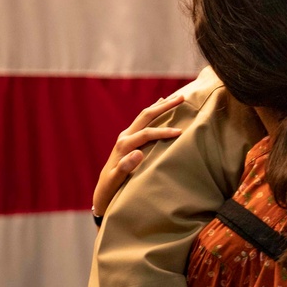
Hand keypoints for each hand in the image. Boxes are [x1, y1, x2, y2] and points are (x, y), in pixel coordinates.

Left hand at [92, 95, 183, 216]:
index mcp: (123, 145)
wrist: (104, 188)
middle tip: (182, 98)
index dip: (163, 132)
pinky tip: (160, 103)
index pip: (146, 133)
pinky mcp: (129, 137)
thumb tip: (138, 153)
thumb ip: (125, 166)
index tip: (180, 132)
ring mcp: (126, 135)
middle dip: (164, 106)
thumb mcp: (117, 180)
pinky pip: (144, 120)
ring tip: (176, 97)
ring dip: (161, 105)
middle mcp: (124, 136)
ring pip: (145, 115)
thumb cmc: (112, 187)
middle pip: (146, 116)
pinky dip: (154, 110)